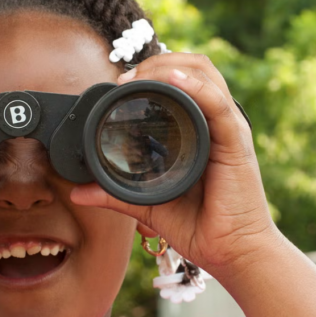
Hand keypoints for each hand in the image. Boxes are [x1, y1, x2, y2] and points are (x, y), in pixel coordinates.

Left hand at [70, 53, 279, 276]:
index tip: (119, 84)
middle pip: (193, 68)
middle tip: (125, 79)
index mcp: (201, 130)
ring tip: (142, 76)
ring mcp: (228, 130)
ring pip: (205, 75)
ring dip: (170, 66)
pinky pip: (219, 105)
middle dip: (157, 63)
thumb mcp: (148, 206)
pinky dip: (197, 87)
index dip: (152, 72)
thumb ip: (115, 194)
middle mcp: (216, 123)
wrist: (233, 253)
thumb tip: (79, 192)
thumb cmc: (201, 228)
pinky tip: (174, 81)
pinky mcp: (236, 145)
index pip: (182, 81)